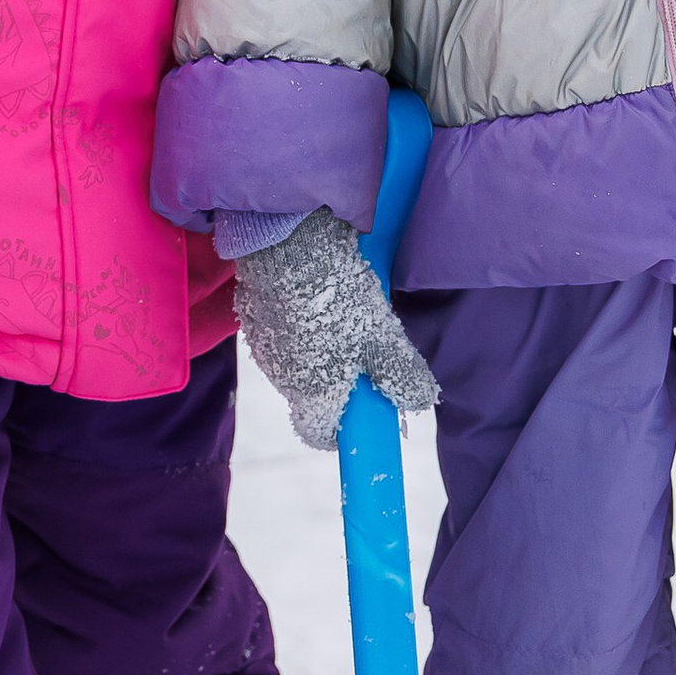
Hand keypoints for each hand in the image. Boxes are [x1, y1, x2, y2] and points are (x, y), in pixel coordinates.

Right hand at [232, 207, 439, 449]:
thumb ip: (400, 374)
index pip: (319, 432)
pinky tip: (321, 295)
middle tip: (367, 352)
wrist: (286, 242)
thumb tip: (420, 400)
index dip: (344, 429)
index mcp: (310, 394)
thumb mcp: (382, 338)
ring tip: (346, 314)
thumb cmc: (338, 299)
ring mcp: (264, 343)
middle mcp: (280, 377)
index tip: (364, 411)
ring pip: (297, 361)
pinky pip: (283, 330)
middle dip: (340, 381)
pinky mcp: (255, 312)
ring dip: (321, 348)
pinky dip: (302, 322)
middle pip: (312, 394)